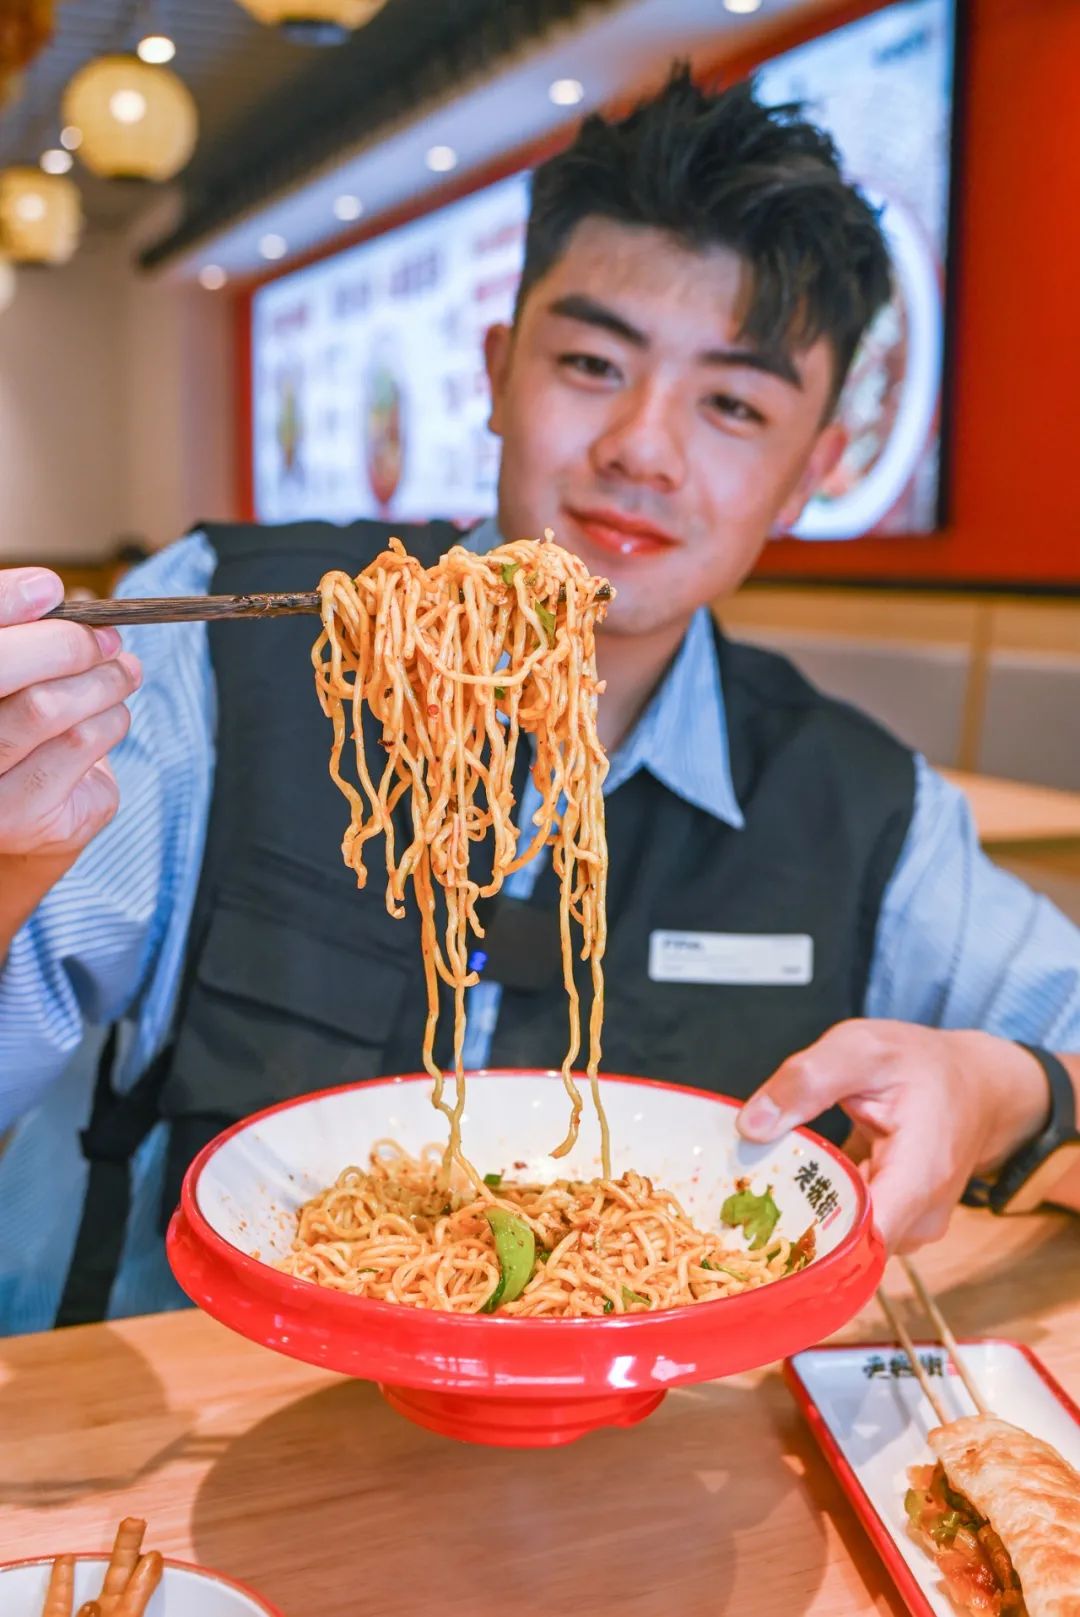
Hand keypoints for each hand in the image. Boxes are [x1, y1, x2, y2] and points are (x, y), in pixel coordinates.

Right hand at [0, 567, 140, 861]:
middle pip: (6, 669)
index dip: (5, 600)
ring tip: (121, 674)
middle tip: (106, 641)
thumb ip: (21, 634)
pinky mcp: (21, 817)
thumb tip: (48, 591)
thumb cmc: (18, 727)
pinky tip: (111, 717)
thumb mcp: (18, 674)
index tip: (50, 588)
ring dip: (103, 682)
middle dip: (67, 645)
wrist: (25, 817)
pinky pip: (82, 744)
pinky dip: (112, 719)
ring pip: (50, 708)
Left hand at [737, 1020, 1051, 1251]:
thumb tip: (751, 1126)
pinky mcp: (899, 1225)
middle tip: (743, 1203)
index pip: (862, 1246)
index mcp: (916, 1177)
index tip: (758, 1236)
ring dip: (803, 1220)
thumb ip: (807, 1081)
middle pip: (846, 1250)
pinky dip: (819, 1211)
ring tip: (763, 1189)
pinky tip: (792, 1185)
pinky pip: (852, 1233)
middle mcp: (918, 1217)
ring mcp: (911, 1227)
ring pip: (845, 1244)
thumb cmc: (922, 1065)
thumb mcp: (861, 1049)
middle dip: (791, 1230)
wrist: (978, 1083)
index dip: (808, 1250)